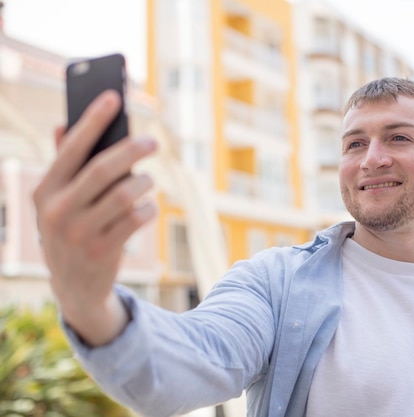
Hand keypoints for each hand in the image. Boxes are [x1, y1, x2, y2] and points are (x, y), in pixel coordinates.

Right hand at [33, 90, 157, 345]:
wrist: (74, 286)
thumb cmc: (69, 229)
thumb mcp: (57, 201)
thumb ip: (63, 164)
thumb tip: (61, 125)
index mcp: (44, 190)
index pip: (71, 148)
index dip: (93, 120)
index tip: (114, 96)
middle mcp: (57, 210)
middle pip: (104, 169)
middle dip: (133, 149)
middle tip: (153, 141)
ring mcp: (79, 233)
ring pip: (126, 194)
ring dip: (144, 183)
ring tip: (148, 181)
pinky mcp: (103, 251)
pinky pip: (137, 218)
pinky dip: (148, 208)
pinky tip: (148, 208)